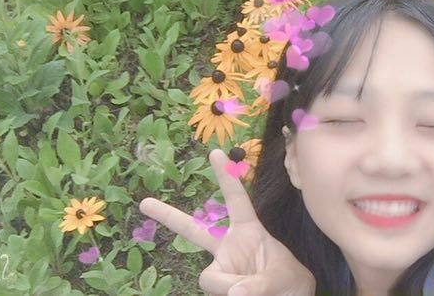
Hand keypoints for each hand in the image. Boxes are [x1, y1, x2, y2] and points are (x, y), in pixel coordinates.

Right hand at [140, 149, 315, 295]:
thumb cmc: (289, 282)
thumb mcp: (283, 278)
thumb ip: (260, 284)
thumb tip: (233, 292)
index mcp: (249, 231)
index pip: (237, 200)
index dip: (227, 177)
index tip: (216, 152)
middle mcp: (229, 247)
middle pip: (195, 230)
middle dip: (169, 216)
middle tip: (143, 202)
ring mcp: (220, 267)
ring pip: (212, 279)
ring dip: (233, 286)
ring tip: (253, 292)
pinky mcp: (217, 284)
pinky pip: (216, 290)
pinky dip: (230, 295)